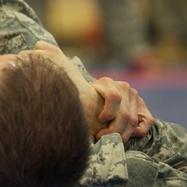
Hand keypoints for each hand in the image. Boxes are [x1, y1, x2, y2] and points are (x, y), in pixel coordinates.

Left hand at [30, 42, 152, 141]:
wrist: (90, 108)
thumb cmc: (75, 95)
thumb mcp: (65, 77)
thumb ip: (53, 61)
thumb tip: (38, 45)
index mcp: (106, 83)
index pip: (113, 95)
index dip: (108, 110)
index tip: (99, 120)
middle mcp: (123, 88)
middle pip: (125, 113)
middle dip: (114, 128)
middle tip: (100, 138)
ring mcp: (134, 99)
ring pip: (133, 119)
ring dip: (122, 133)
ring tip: (108, 141)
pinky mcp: (142, 110)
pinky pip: (148, 120)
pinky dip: (140, 129)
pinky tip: (130, 136)